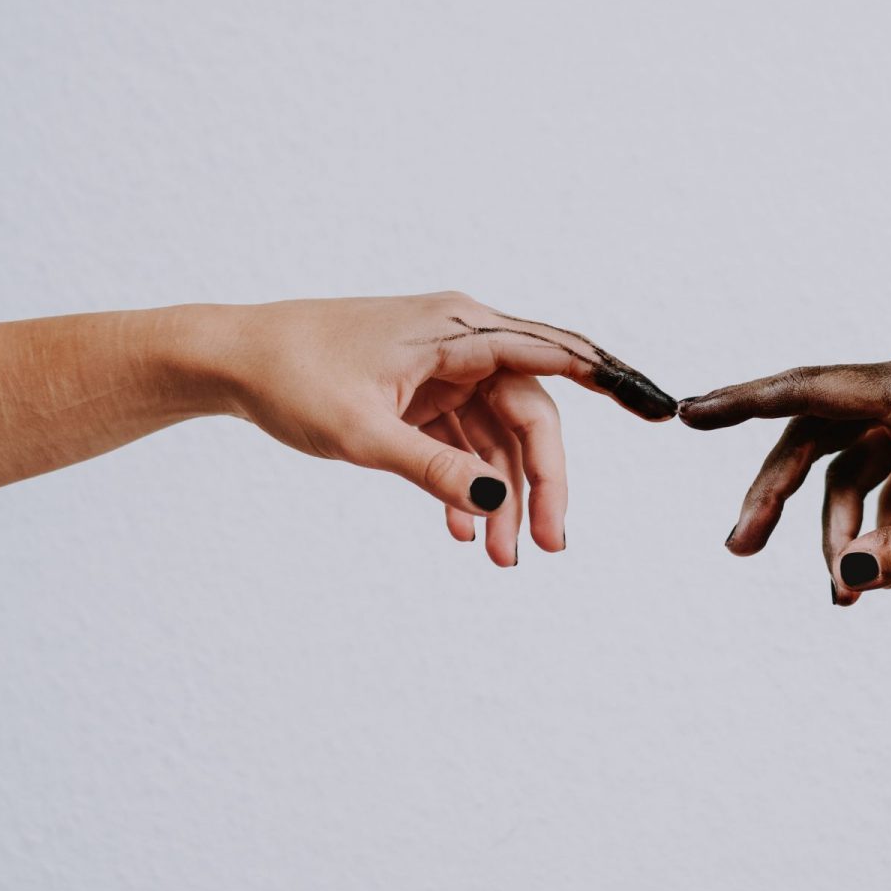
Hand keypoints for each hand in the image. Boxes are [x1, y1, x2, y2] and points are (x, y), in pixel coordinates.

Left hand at [209, 292, 675, 564]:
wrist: (231, 362)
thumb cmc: (292, 379)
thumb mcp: (364, 435)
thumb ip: (435, 471)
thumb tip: (500, 505)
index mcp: (458, 330)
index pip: (555, 355)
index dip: (612, 384)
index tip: (658, 411)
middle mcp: (461, 341)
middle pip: (530, 414)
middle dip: (542, 484)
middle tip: (548, 547)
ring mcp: (442, 368)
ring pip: (498, 437)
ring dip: (503, 497)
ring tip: (502, 560)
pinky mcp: (422, 392)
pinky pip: (464, 443)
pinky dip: (467, 486)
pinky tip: (462, 533)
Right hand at [679, 341, 890, 600]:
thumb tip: (847, 577)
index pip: (811, 389)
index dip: (743, 402)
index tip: (686, 413)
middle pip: (819, 434)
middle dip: (780, 495)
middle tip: (740, 549)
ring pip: (852, 461)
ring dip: (837, 524)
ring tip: (840, 593)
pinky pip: (888, 472)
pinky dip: (876, 520)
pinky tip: (872, 572)